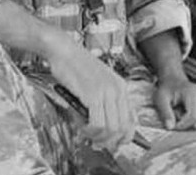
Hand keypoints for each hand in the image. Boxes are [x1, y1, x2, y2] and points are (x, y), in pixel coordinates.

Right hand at [44, 34, 136, 149]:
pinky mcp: (93, 95)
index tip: (114, 144)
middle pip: (123, 128)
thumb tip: (104, 128)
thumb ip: (104, 101)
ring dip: (97, 137)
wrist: (63, 50)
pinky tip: (82, 125)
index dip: (124, 137)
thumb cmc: (75, 66)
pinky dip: (89, 130)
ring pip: (111, 129)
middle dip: (110, 141)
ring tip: (86, 132)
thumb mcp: (97, 82)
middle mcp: (117, 90)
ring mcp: (106, 92)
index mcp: (121, 87)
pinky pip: (97, 123)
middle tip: (97, 143)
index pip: (132, 120)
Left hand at [153, 73, 195, 129]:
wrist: (173, 82)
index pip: (193, 116)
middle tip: (176, 121)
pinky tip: (189, 116)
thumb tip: (170, 127)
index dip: (183, 125)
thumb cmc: (166, 90)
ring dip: (192, 123)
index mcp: (193, 91)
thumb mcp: (160, 99)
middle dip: (187, 125)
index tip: (173, 126)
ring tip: (182, 114)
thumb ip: (165, 113)